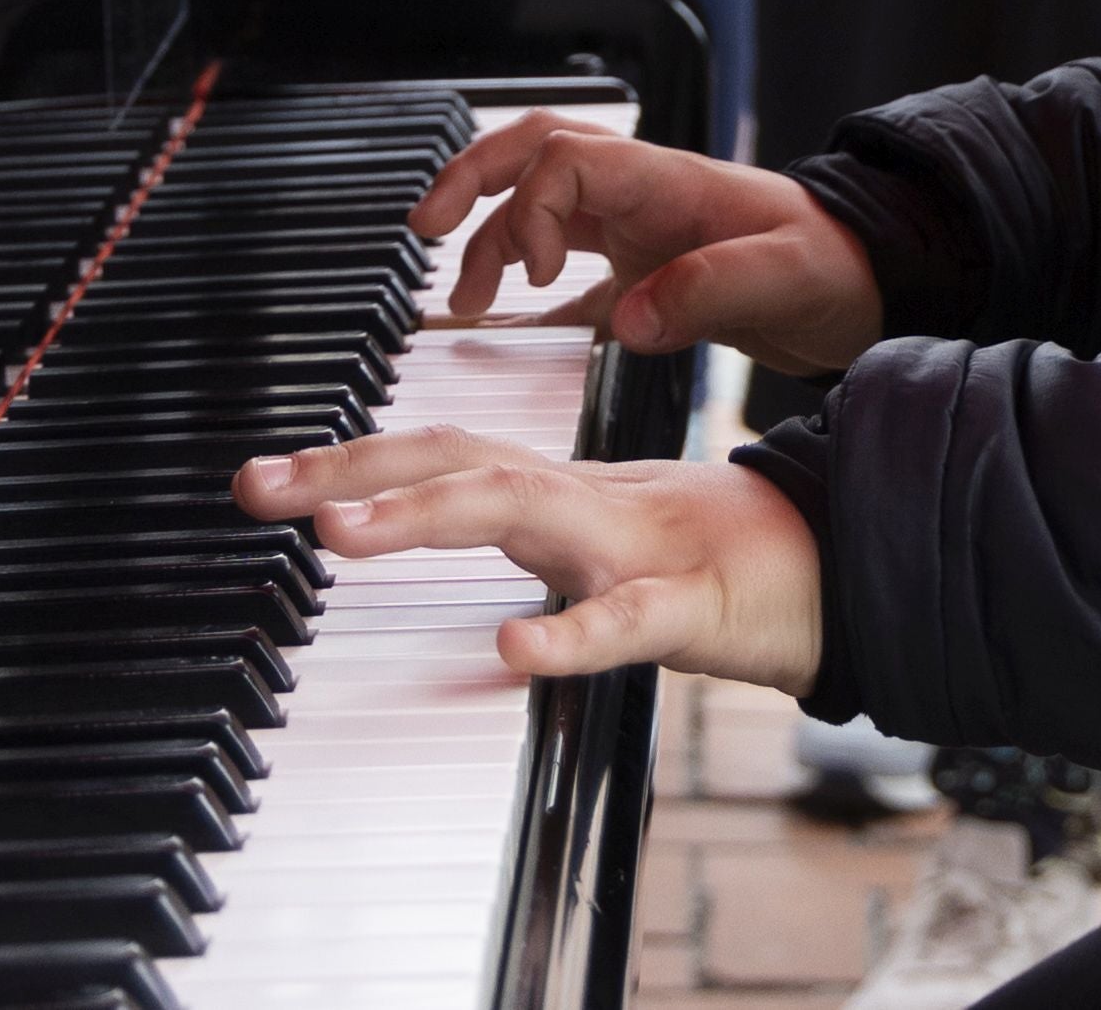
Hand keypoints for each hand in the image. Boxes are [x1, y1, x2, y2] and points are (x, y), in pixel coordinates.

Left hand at [234, 425, 824, 688]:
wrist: (839, 565)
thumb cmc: (712, 557)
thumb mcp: (596, 538)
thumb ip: (515, 527)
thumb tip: (417, 527)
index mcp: (557, 491)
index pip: (440, 453)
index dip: (349, 459)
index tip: (263, 480)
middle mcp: (581, 503)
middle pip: (455, 462)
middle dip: (351, 469)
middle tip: (261, 488)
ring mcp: (633, 548)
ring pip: (522, 511)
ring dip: (424, 515)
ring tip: (341, 533)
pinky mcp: (689, 606)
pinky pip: (624, 620)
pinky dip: (570, 631)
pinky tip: (517, 647)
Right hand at [414, 111, 885, 371]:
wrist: (875, 285)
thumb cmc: (839, 268)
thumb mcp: (782, 280)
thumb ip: (704, 293)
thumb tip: (623, 319)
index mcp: (666, 181)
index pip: (564, 159)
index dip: (530, 208)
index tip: (534, 275)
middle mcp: (643, 194)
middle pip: (533, 153)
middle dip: (472, 178)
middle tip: (425, 225)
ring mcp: (641, 227)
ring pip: (541, 204)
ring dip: (494, 238)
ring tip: (464, 300)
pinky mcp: (646, 266)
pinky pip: (571, 260)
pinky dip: (530, 279)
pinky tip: (509, 318)